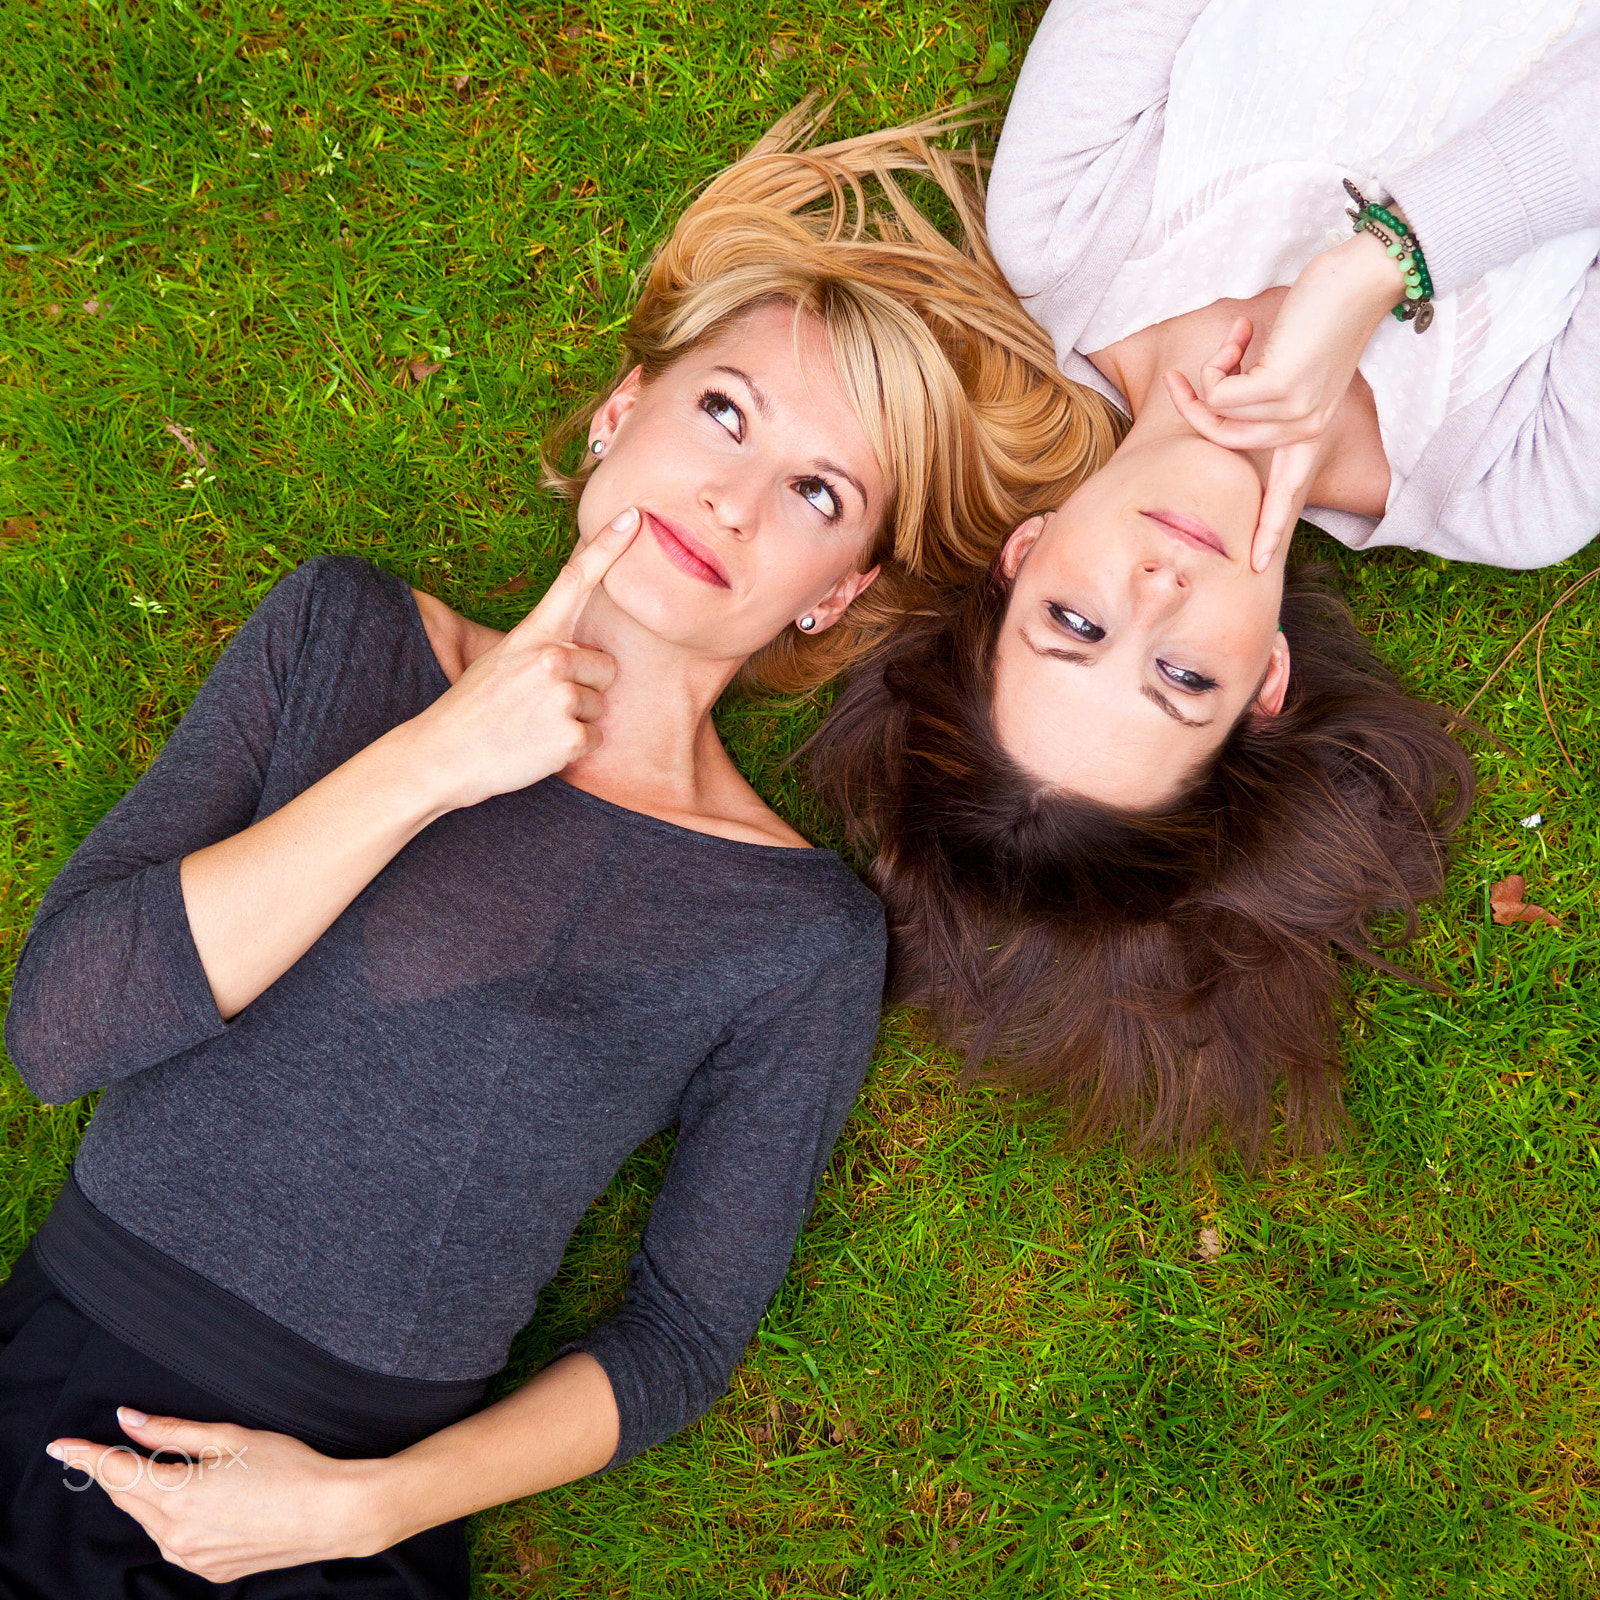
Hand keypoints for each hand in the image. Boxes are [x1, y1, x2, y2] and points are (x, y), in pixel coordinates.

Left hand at [47, 1408, 389, 1581]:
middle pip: (127, 1497)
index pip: (115, 1472)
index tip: (62, 1445)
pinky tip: (201, 1498)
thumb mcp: (230, 1438)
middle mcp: (175, 1534)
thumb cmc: (290, 1469)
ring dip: (148, 1494)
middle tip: (111, 1447)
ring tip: (174, 1469)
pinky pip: (173, 1539)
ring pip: (149, 1519)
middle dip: (116, 1471)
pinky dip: (172, 1516)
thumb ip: (172, 1432)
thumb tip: (130, 1421)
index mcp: (177, 1496)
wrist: (331, 1513)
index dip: (86, 1455)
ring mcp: (190, 1557)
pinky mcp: (207, 1570)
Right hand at [401, 507, 639, 812]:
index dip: (608, 547)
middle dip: (585, 688)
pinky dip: (573, 749)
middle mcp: (551, 658)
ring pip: (601, 705)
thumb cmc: (475, 708)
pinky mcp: (569, 735)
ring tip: (535, 726)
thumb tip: (579, 641)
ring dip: (576, 720)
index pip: (576, 580)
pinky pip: (595, 738)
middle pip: (606, 667)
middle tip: (539, 704)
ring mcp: (562, 697)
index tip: (635, 517)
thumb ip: (543, 643)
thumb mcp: (502, 658)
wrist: (439, 755)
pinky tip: (540, 748)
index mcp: (534, 633)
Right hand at [1162, 233, 1404, 569]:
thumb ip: (1267, 397)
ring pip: (1217, 418)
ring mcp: (1293, 412)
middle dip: (1192, 408)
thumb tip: (1221, 408)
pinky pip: (1219, 394)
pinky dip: (1218, 362)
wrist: (1356, 281)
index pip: (1289, 494)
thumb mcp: (1296, 369)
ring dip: (1208, 376)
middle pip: (1226, 443)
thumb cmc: (1322, 318)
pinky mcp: (1278, 389)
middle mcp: (1305, 430)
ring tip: (1232, 339)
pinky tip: (1240, 334)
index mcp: (1312, 433)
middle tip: (1179, 379)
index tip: (1256, 566)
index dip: (1269, 530)